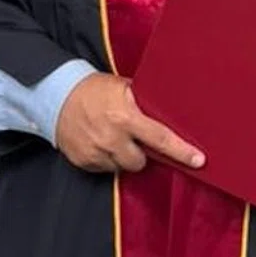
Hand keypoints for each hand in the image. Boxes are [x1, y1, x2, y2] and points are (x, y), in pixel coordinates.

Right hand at [53, 72, 204, 174]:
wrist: (57, 96)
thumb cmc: (95, 89)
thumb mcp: (123, 87)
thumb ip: (144, 102)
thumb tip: (170, 110)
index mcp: (126, 116)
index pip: (160, 138)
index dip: (181, 151)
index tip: (199, 161)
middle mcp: (111, 137)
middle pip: (140, 161)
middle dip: (142, 154)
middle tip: (134, 139)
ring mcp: (96, 151)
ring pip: (123, 167)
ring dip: (124, 157)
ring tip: (115, 139)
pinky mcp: (83, 160)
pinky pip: (105, 169)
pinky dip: (106, 159)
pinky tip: (100, 142)